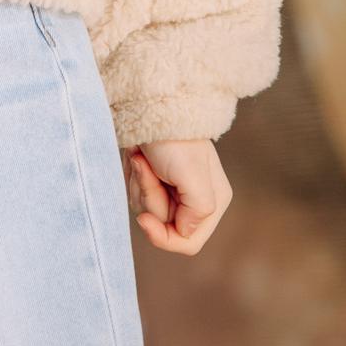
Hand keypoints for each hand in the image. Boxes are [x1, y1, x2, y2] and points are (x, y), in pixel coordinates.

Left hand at [123, 138, 231, 253]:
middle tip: (147, 169)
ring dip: (139, 183)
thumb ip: (198, 212)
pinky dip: (132, 175)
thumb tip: (184, 231)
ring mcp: (171, 188)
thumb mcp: (193, 177)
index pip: (188, 242)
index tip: (144, 219)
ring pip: (146, 209)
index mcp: (213, 202)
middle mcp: (193, 199)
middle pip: (162, 224)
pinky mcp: (152, 177)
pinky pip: (136, 192)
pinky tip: (136, 156)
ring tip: (142, 157)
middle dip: (149, 197)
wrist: (151, 104)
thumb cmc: (174, 139)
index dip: (163, 236)